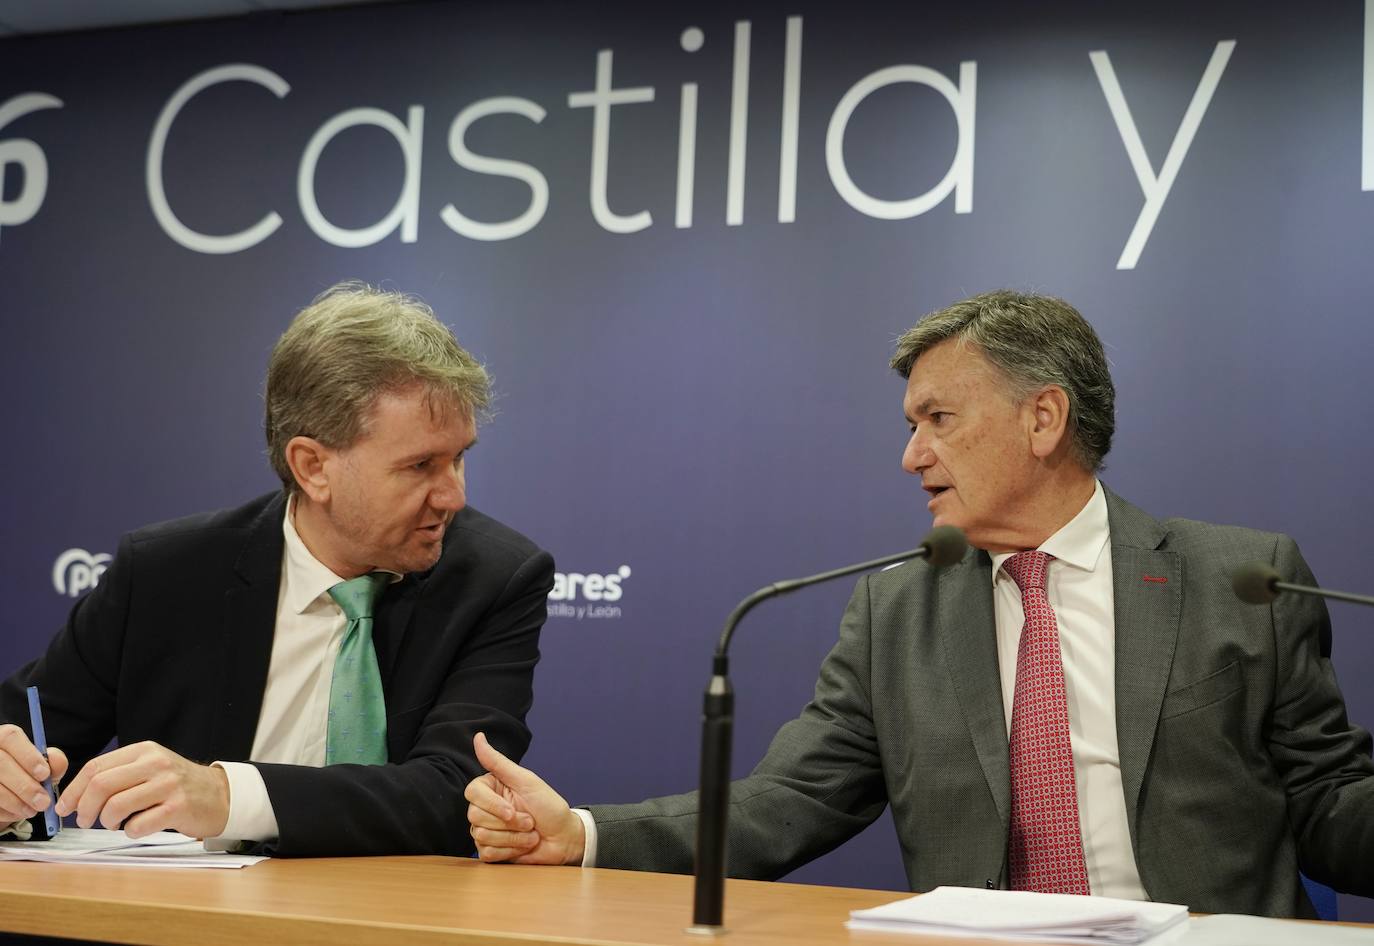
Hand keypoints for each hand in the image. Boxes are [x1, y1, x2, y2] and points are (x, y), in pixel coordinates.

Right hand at [0, 724, 67, 824]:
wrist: (7, 787)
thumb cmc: (25, 772)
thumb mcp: (40, 764)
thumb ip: (51, 761)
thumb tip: (56, 763)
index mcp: (2, 737)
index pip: (10, 737)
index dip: (28, 756)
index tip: (44, 774)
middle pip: (1, 764)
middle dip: (25, 786)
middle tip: (43, 802)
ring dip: (15, 802)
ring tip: (32, 810)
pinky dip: (4, 812)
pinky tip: (16, 813)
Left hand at [55, 741, 228, 839]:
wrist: (220, 795)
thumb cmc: (178, 785)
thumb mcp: (150, 768)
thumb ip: (119, 774)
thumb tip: (77, 795)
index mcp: (144, 751)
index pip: (96, 767)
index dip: (74, 790)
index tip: (65, 807)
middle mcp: (156, 764)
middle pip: (101, 785)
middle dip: (84, 809)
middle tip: (84, 821)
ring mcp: (168, 785)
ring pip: (116, 806)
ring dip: (106, 822)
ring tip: (113, 824)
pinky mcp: (178, 808)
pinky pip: (137, 826)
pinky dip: (130, 832)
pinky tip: (138, 827)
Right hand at [466, 732, 584, 864]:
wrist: (564, 837)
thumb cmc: (548, 806)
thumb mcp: (526, 781)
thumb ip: (498, 762)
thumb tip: (478, 736)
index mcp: (492, 788)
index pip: (472, 792)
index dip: (492, 805)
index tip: (511, 810)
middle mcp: (486, 808)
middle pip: (475, 816)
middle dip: (509, 823)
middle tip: (530, 821)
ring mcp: (487, 831)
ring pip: (481, 836)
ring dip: (513, 838)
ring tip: (530, 833)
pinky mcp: (491, 851)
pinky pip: (487, 854)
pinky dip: (510, 851)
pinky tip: (522, 846)